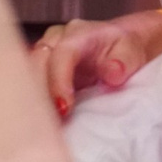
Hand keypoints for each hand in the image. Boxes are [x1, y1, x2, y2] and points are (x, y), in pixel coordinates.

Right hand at [31, 16, 156, 117]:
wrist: (121, 46)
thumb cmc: (126, 48)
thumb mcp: (132, 52)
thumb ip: (123, 62)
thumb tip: (112, 74)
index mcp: (78, 34)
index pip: (62, 55)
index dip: (59, 81)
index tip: (64, 108)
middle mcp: (55, 41)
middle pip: (37, 65)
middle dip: (41, 94)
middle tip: (51, 124)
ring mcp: (45, 55)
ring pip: (28, 75)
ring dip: (34, 100)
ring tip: (45, 126)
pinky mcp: (42, 70)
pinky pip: (30, 85)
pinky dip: (34, 102)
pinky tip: (41, 122)